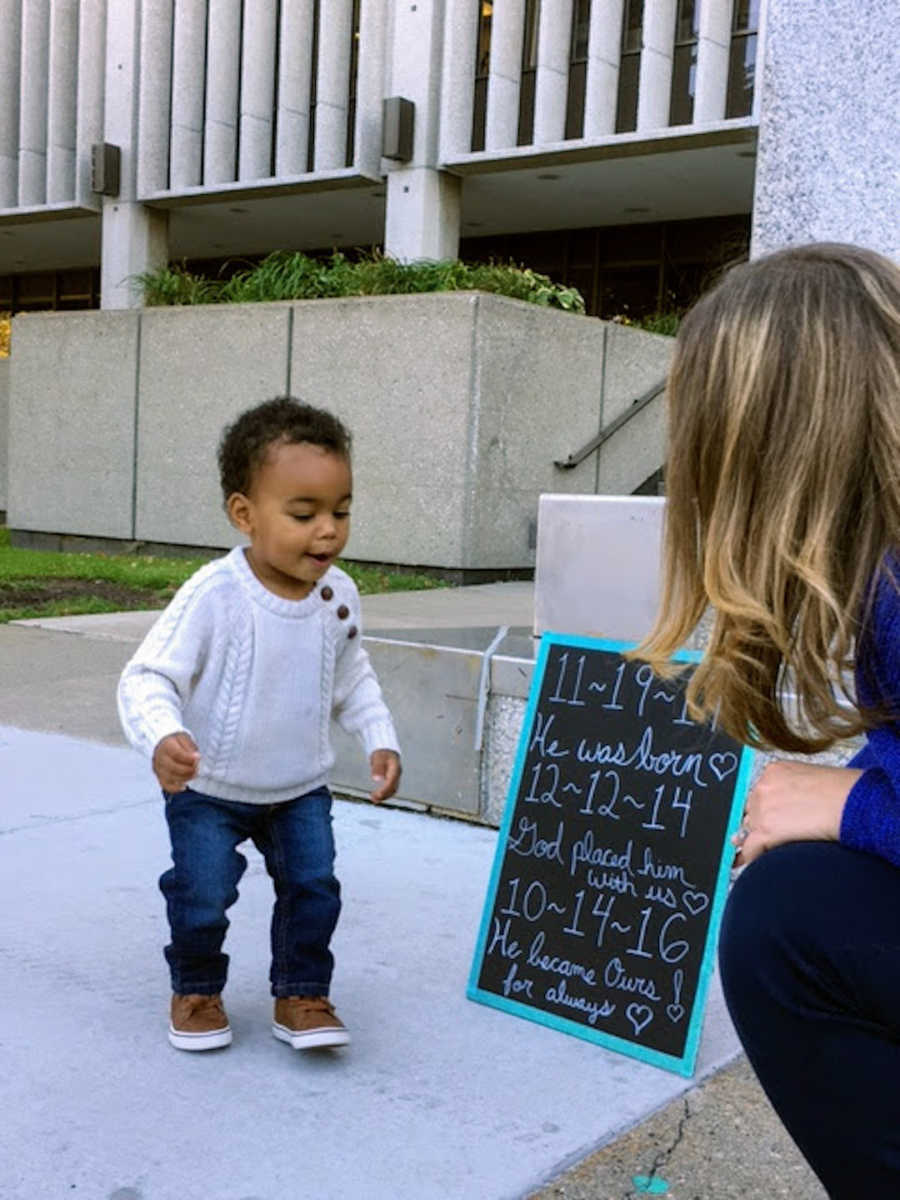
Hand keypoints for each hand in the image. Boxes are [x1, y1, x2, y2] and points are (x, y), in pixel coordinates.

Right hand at [153, 732, 200, 792]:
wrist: (164, 745)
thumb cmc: (177, 742)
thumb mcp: (184, 738)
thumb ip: (190, 747)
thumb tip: (196, 757)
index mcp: (166, 745)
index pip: (177, 754)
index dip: (189, 758)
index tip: (198, 757)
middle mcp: (160, 758)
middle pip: (173, 767)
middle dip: (188, 769)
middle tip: (197, 768)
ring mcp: (158, 769)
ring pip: (171, 778)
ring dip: (185, 778)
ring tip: (193, 774)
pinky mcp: (160, 778)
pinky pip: (166, 786)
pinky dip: (176, 788)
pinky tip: (184, 785)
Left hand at [369, 749, 400, 803]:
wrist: (386, 751)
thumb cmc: (382, 753)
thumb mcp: (378, 758)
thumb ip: (377, 768)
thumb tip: (376, 779)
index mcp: (395, 768)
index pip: (391, 782)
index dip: (385, 789)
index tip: (377, 795)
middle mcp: (397, 774)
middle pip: (393, 788)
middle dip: (384, 795)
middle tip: (374, 799)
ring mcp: (396, 777)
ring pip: (392, 790)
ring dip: (384, 796)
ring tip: (374, 800)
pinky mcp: (392, 779)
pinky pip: (390, 789)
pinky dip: (384, 794)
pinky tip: (376, 796)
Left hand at [732, 760, 862, 866]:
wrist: (852, 803)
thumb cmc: (844, 792)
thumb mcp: (812, 780)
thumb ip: (792, 791)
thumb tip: (782, 813)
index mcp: (774, 771)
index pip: (759, 793)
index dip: (765, 809)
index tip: (768, 818)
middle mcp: (763, 786)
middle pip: (751, 811)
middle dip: (761, 823)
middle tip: (778, 833)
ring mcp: (762, 808)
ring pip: (749, 829)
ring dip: (760, 839)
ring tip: (778, 846)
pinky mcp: (766, 830)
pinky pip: (750, 849)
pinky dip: (750, 857)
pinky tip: (754, 862)